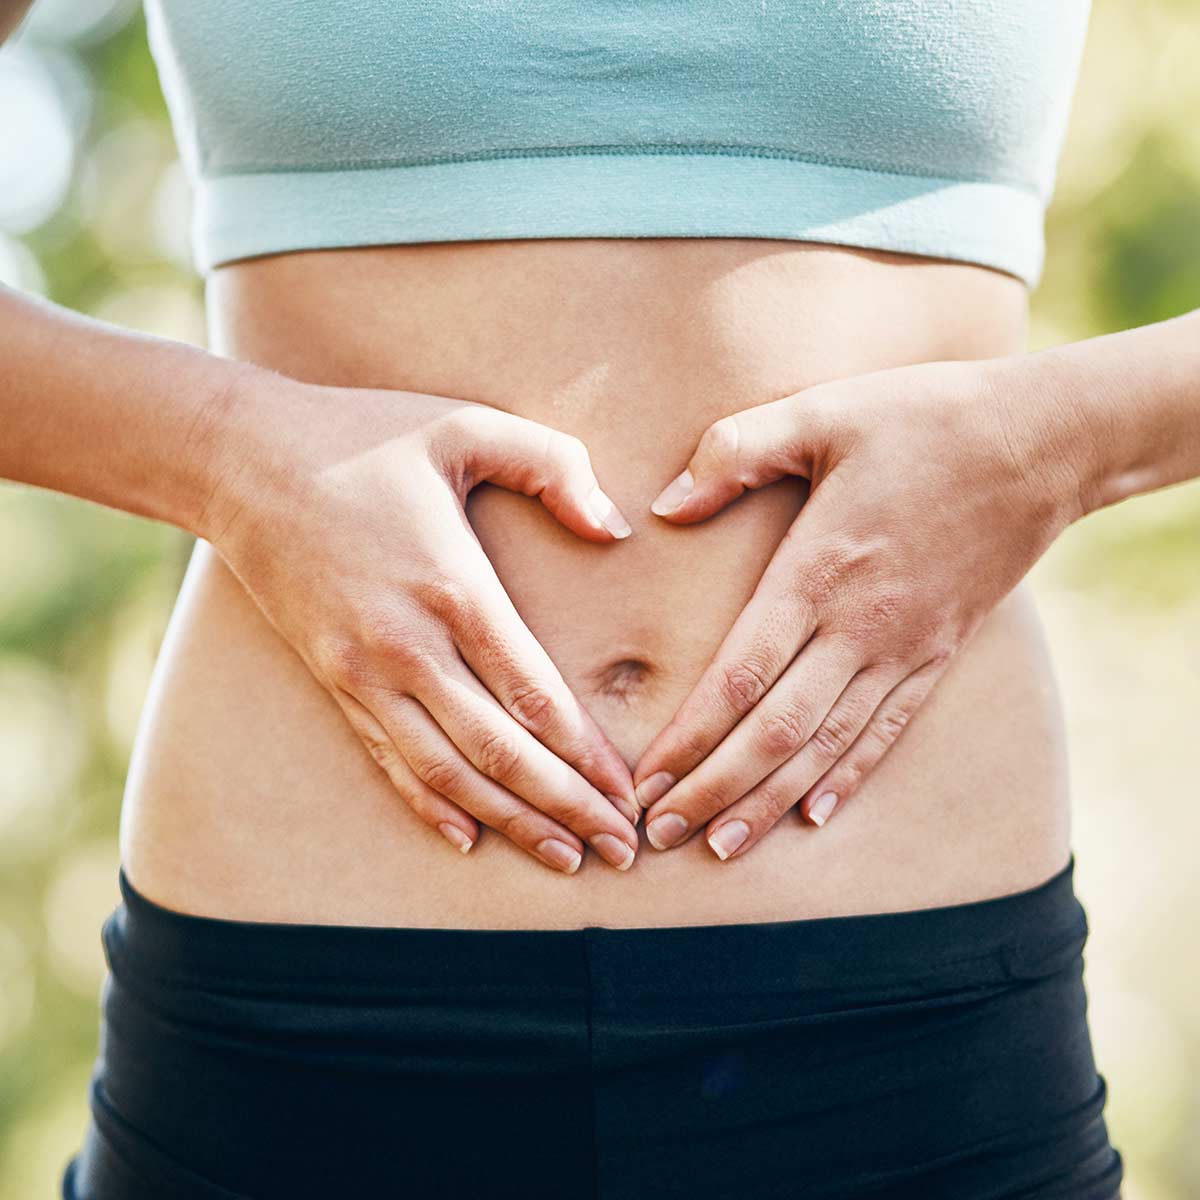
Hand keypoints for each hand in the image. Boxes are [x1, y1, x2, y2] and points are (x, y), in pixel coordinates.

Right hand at [198, 369, 640, 873]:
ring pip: (448, 773)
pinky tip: (467, 840)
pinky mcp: (333, 682)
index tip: (629, 797)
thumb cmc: (362, 437)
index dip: (589, 758)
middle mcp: (409, 647)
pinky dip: (430, 806)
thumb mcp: (465, 425)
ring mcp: (364, 673)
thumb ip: (553, 466)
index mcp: (455, 589)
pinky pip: (389, 760)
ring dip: (510, 822)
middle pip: (501, 753)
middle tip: (621, 852)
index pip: (536, 698)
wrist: (241, 462)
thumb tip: (615, 529)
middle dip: (567, 808)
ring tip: (563, 860)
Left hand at [631, 356, 1089, 859]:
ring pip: (827, 747)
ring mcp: (905, 648)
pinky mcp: (940, 653)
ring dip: (769, 802)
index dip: (689, 738)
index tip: (645, 780)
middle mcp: (860, 627)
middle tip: (659, 834)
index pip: (740, 677)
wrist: (1044, 442)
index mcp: (819, 571)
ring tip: (721, 847)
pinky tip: (814, 817)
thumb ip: (735, 452)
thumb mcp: (821, 412)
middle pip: (775, 731)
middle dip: (712, 789)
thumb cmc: (924, 418)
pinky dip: (848, 778)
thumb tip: (665, 505)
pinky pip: (888, 732)